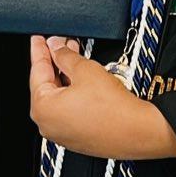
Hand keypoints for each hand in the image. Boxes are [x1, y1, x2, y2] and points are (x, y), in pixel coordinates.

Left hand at [29, 36, 175, 159]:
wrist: (138, 132)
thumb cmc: (113, 108)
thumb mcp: (85, 70)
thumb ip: (65, 55)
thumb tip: (56, 47)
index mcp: (42, 108)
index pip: (37, 71)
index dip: (39, 50)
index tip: (38, 39)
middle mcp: (47, 124)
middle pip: (47, 85)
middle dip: (55, 62)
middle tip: (60, 44)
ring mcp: (61, 133)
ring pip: (59, 97)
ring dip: (66, 76)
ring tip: (74, 58)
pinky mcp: (76, 137)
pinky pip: (69, 110)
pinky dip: (73, 93)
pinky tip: (82, 80)